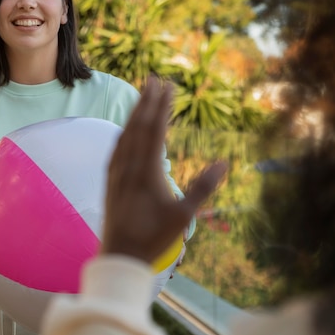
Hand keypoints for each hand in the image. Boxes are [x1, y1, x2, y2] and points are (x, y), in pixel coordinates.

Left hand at [101, 77, 227, 264]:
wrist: (120, 255)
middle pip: (139, 125)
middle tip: (154, 79)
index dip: (163, 106)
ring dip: (134, 113)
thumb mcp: (184, 215)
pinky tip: (125, 130)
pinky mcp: (110, 180)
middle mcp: (129, 165)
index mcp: (147, 170)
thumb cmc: (154, 237)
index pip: (156, 129)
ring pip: (125, 134)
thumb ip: (204, 187)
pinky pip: (116, 148)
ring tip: (141, 95)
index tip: (169, 86)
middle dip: (147, 100)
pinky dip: (123, 132)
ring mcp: (117, 172)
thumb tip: (224, 163)